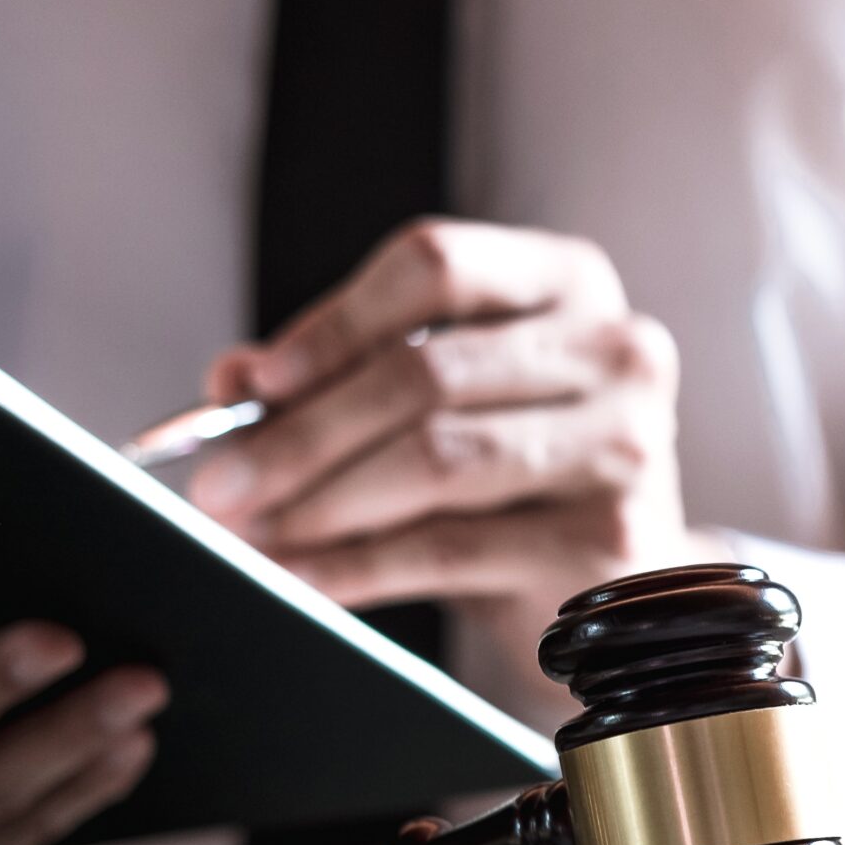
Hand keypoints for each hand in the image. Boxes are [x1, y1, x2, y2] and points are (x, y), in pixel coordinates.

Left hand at [190, 221, 695, 646]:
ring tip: (251, 532)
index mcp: (569, 279)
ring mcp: (625, 443)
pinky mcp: (609, 539)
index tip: (252, 383)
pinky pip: (452, 547)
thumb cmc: (516, 473)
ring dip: (322, 501)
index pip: (436, 266)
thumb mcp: (437, 400)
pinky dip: (358, 566)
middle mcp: (617, 347)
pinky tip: (303, 577)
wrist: (617, 579)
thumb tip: (232, 384)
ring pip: (437, 459)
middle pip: (426, 371)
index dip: (333, 322)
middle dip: (303, 433)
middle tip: (219, 483)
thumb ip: (340, 373)